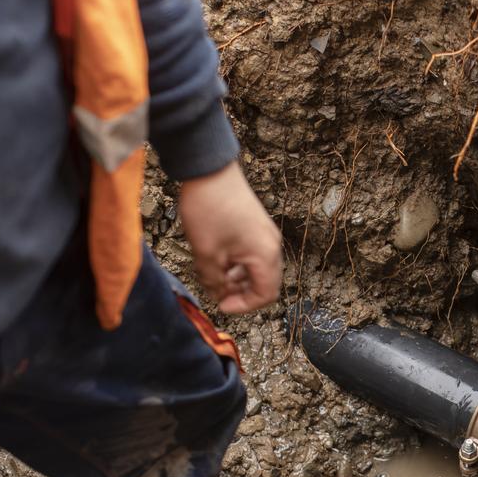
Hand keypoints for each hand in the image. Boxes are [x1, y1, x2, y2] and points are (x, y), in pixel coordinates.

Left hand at [179, 161, 281, 313]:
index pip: (265, 295)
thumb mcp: (206, 253)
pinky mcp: (256, 226)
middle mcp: (271, 246)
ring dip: (236, 278)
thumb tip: (219, 295)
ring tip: (211, 275)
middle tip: (215, 292)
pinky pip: (251, 254)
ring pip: (256, 269)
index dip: (243, 305)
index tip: (220, 304)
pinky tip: (215, 259)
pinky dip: (236, 263)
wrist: (210, 170)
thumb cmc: (210, 209)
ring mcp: (264, 235)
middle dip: (239, 292)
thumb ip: (214, 281)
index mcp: (265, 255)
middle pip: (263, 283)